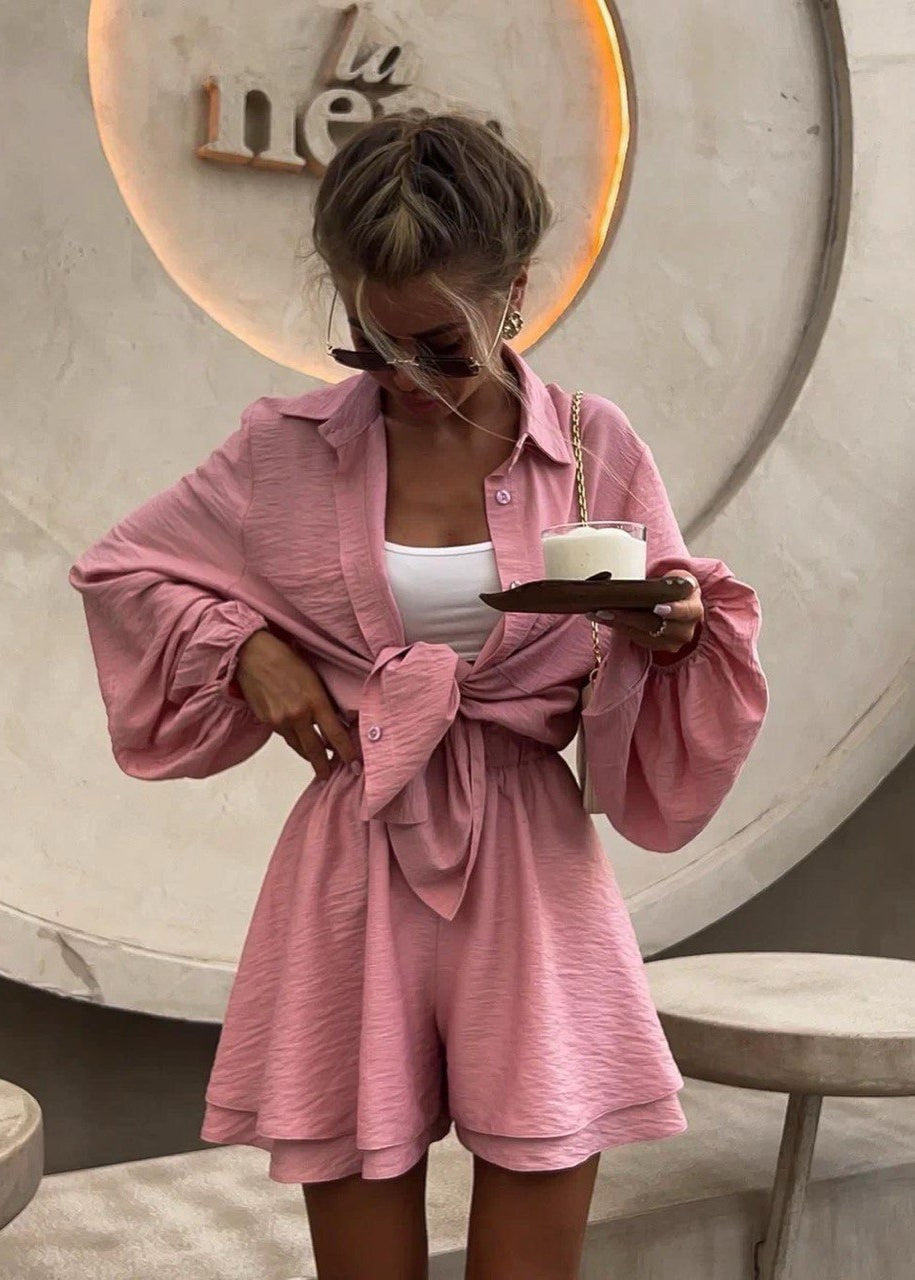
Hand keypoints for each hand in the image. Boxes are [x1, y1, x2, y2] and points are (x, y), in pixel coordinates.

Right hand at [234, 630, 361, 779]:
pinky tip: (300, 740)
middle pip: (315, 750)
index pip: (335, 735)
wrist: (252, 655)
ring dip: (309, 755)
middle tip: (330, 775)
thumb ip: (323, 702)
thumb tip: (336, 720)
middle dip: (324, 766)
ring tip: (318, 763)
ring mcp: (279, 721)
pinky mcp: (266, 722)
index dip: (346, 752)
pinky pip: (284, 736)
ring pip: (298, 746)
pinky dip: (294, 740)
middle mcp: (297, 716)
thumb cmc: (286, 660)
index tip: (354, 764)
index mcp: (314, 702)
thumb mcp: (314, 679)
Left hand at [586, 569, 703, 653]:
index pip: (684, 611)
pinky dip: (619, 628)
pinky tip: (603, 619)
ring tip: (598, 613)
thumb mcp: (678, 579)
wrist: (681, 603)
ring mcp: (673, 642)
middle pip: (656, 625)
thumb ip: (671, 580)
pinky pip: (637, 640)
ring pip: (643, 635)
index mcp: (693, 609)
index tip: (656, 607)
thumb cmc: (675, 588)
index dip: (672, 610)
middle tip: (606, 608)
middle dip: (629, 617)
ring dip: (618, 624)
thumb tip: (652, 582)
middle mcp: (686, 629)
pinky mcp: (660, 647)